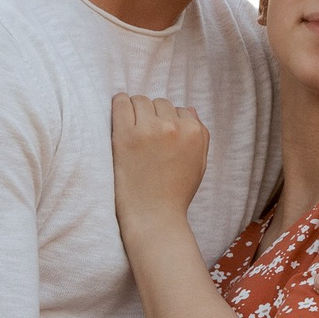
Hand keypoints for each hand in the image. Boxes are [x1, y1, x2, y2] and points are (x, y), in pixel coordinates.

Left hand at [111, 94, 209, 236]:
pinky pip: (120, 103)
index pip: (180, 110)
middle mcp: (174, 127)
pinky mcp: (126, 136)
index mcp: (194, 132)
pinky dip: (119, 104)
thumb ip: (200, 135)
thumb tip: (190, 109)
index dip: (169, 123)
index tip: (159, 137)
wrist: (154, 217)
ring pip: (140, 100)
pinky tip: (118, 114)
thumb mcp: (199, 164)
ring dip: (136, 111)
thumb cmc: (176, 194)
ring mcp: (149, 130)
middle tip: (144, 136)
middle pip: (160, 103)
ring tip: (132, 130)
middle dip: (153, 115)